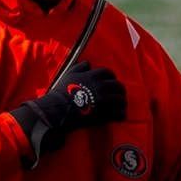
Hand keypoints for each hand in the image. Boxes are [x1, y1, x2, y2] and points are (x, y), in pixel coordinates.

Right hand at [10, 64, 126, 165]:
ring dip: (122, 102)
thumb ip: (79, 67)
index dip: (111, 77)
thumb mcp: (68, 76)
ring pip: (121, 99)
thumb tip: (89, 63)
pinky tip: (119, 116)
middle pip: (118, 85)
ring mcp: (104, 100)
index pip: (108, 73)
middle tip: (118, 94)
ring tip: (120, 106)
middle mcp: (101, 86)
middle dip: (119, 89)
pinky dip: (121, 115)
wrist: (57, 111)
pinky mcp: (104, 113)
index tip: (110, 81)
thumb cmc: (61, 93)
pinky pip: (119, 113)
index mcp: (93, 76)